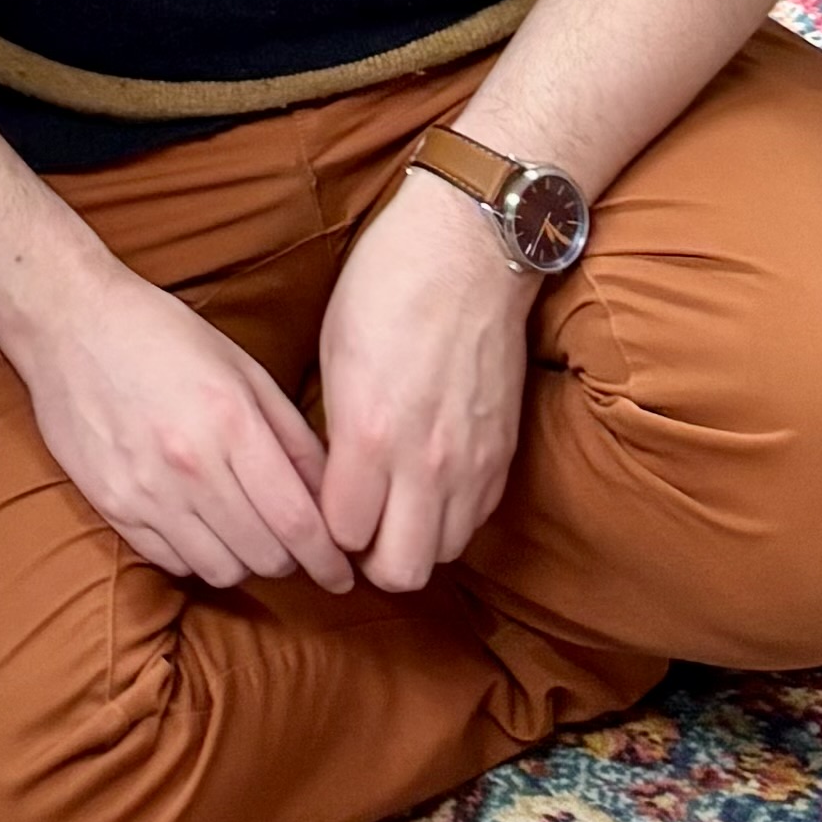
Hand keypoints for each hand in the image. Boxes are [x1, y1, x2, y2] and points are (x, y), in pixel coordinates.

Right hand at [9, 239, 350, 591]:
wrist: (66, 318)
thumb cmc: (159, 333)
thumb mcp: (240, 366)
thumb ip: (291, 434)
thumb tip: (332, 497)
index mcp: (230, 422)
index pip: (298, 523)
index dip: (329, 560)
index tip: (342, 574)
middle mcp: (190, 464)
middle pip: (266, 556)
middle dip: (292, 560)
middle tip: (293, 545)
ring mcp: (146, 490)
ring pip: (222, 570)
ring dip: (244, 561)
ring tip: (243, 533)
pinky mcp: (111, 505)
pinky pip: (173, 562)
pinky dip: (197, 556)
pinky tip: (199, 526)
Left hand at [312, 164, 537, 586]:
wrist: (468, 250)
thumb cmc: (386, 285)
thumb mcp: (334, 351)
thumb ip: (335, 429)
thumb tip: (333, 480)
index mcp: (370, 433)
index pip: (343, 534)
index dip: (324, 527)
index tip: (317, 507)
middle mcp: (426, 462)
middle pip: (402, 571)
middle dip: (371, 560)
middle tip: (355, 527)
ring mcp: (472, 463)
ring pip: (444, 554)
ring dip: (415, 541)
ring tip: (392, 507)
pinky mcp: (504, 455)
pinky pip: (477, 520)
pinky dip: (450, 517)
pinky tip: (428, 484)